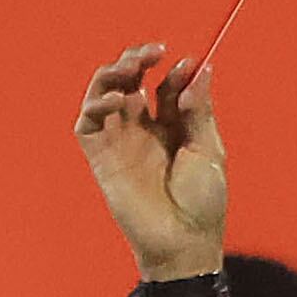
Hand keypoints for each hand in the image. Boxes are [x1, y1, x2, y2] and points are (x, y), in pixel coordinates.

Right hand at [76, 41, 228, 276]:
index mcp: (172, 128)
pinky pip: (88, 124)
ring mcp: (120, 143)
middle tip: (152, 52)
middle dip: (137, 60)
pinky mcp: (101, 159)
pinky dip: (96, 104)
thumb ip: (198, 109)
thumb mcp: (208, 149)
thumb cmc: (202, 203)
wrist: (184, 243)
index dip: (172, 70)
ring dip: (112, 73)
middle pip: (130, 81)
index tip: (185, 63)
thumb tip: (200, 67)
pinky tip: (117, 100)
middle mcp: (143, 131)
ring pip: (104, 94)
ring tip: (130, 68)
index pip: (164, 85)